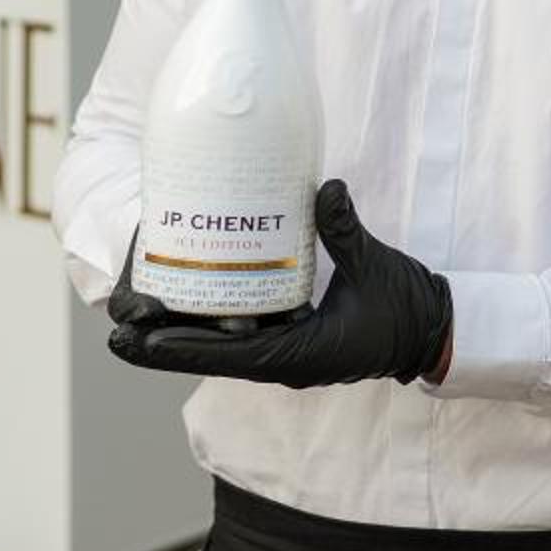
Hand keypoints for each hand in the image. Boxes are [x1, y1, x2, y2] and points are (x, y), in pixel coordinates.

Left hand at [107, 181, 453, 388]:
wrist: (432, 332)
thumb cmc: (406, 308)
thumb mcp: (376, 267)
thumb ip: (346, 231)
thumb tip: (325, 189)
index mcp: (300, 353)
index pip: (229, 354)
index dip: (182, 348)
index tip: (140, 340)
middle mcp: (285, 361)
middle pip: (212, 357)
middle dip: (164, 346)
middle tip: (119, 332)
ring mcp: (286, 355)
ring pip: (221, 351)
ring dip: (180, 338)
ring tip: (137, 323)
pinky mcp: (292, 343)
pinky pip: (241, 339)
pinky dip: (210, 328)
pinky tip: (188, 308)